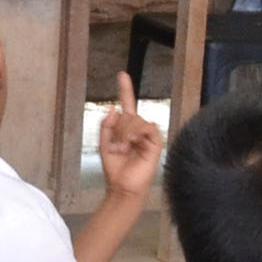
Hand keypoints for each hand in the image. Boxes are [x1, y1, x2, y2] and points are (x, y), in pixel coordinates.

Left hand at [93, 73, 163, 199]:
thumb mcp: (104, 144)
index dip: (125, 89)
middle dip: (117, 129)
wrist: (122, 187)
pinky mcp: (156, 143)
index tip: (122, 74)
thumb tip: (114, 108)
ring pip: (136, 120)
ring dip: (124, 134)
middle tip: (116, 147)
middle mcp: (139, 130)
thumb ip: (107, 126)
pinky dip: (136, 134)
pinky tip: (132, 144)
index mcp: (127, 129)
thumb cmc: (115, 169)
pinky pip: (147, 127)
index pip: (128, 105)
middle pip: (128, 114)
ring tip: (122, 149)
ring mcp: (149, 136)